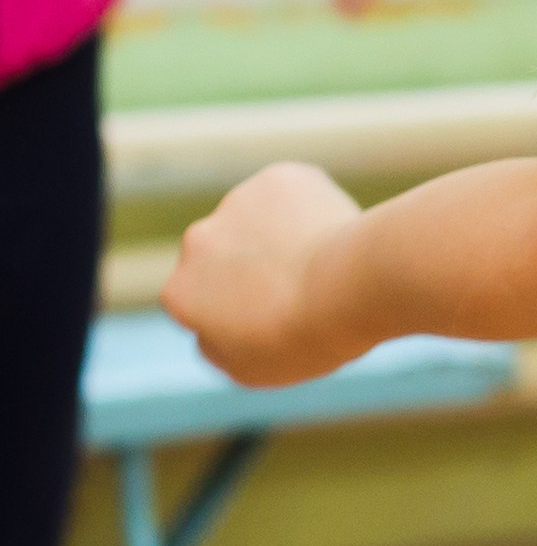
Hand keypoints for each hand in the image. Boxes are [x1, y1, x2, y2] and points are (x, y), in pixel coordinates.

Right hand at [164, 163, 369, 387]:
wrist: (348, 288)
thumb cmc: (300, 338)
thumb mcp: (246, 368)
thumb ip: (214, 344)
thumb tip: (207, 328)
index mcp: (179, 291)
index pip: (200, 299)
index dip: (238, 309)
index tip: (271, 318)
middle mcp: (196, 240)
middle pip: (225, 254)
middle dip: (253, 266)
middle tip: (300, 288)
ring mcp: (236, 202)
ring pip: (260, 220)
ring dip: (283, 235)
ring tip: (324, 265)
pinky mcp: (278, 177)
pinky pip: (295, 195)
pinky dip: (313, 210)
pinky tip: (336, 234)